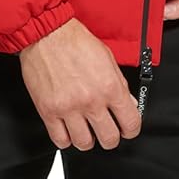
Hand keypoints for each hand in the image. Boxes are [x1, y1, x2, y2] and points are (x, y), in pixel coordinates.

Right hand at [19, 17, 141, 149]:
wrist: (47, 34)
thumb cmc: (75, 42)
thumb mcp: (108, 59)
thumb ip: (120, 84)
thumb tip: (128, 103)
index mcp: (110, 87)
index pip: (131, 124)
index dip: (131, 130)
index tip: (126, 129)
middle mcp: (91, 101)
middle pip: (109, 139)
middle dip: (110, 137)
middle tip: (106, 130)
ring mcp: (69, 108)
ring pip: (84, 144)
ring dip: (88, 139)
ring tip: (85, 130)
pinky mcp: (48, 111)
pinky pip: (60, 140)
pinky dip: (66, 138)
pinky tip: (68, 128)